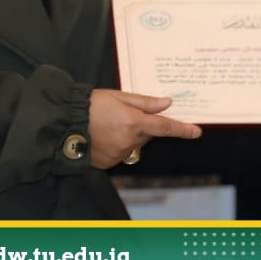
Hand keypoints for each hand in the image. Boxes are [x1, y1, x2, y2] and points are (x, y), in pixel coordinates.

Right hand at [87, 90, 201, 169]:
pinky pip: (120, 153)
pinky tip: (103, 136)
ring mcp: (118, 154)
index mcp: (134, 122)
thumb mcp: (118, 96)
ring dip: (129, 136)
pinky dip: (117, 145)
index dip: (182, 129)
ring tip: (109, 125)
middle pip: (147, 135)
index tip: (196, 132)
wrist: (64, 123)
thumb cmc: (90, 105)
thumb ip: (145, 102)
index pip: (165, 127)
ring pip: (134, 145)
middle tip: (126, 115)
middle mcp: (129, 141)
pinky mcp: (108, 163)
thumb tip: (167, 103)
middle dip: (143, 126)